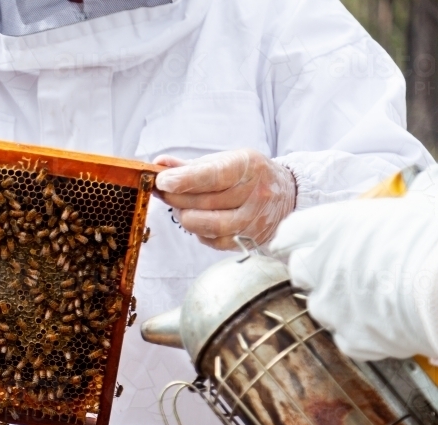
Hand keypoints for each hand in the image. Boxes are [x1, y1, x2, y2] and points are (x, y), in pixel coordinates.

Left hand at [154, 149, 296, 250]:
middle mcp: (255, 194)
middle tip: (163, 191)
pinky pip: (212, 240)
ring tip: (181, 206)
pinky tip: (199, 219)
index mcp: (249, 167)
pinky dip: (198, 230)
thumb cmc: (248, 176)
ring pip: (207, 225)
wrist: (287, 195)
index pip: (213, 176)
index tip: (162, 180)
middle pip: (204, 202)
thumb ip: (191, 165)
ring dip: (185, 216)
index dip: (184, 180)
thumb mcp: (226, 161)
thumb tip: (160, 163)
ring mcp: (253, 220)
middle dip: (175, 197)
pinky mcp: (249, 240)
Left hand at [269, 195, 437, 360]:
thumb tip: (419, 189)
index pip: (292, 231)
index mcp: (332, 226)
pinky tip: (385, 322)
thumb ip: (395, 206)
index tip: (291, 243)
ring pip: (321, 305)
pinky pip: (346, 335)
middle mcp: (320, 266)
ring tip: (374, 297)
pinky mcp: (349, 337)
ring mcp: (331, 305)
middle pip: (300, 269)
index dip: (293, 238)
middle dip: (316, 271)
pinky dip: (361, 331)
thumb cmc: (434, 239)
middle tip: (345, 270)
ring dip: (339, 302)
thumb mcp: (415, 207)